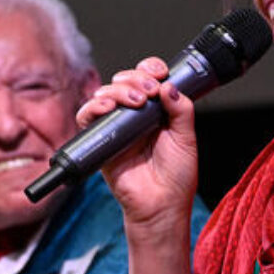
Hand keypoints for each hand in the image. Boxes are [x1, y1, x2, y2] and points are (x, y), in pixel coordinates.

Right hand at [76, 57, 197, 225]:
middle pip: (124, 81)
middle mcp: (134, 116)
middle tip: (149, 91)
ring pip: (106, 94)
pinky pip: (87, 117)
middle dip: (136, 78)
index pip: (147, 78)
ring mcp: (116, 127)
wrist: (162, 205)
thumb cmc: (176, 177)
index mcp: (156, 111)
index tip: (159, 72)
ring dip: (118, 89)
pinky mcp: (100, 141)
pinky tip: (108, 107)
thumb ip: (182, 110)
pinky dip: (93, 107)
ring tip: (136, 101)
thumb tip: (169, 85)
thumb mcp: (186, 138)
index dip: (150, 69)